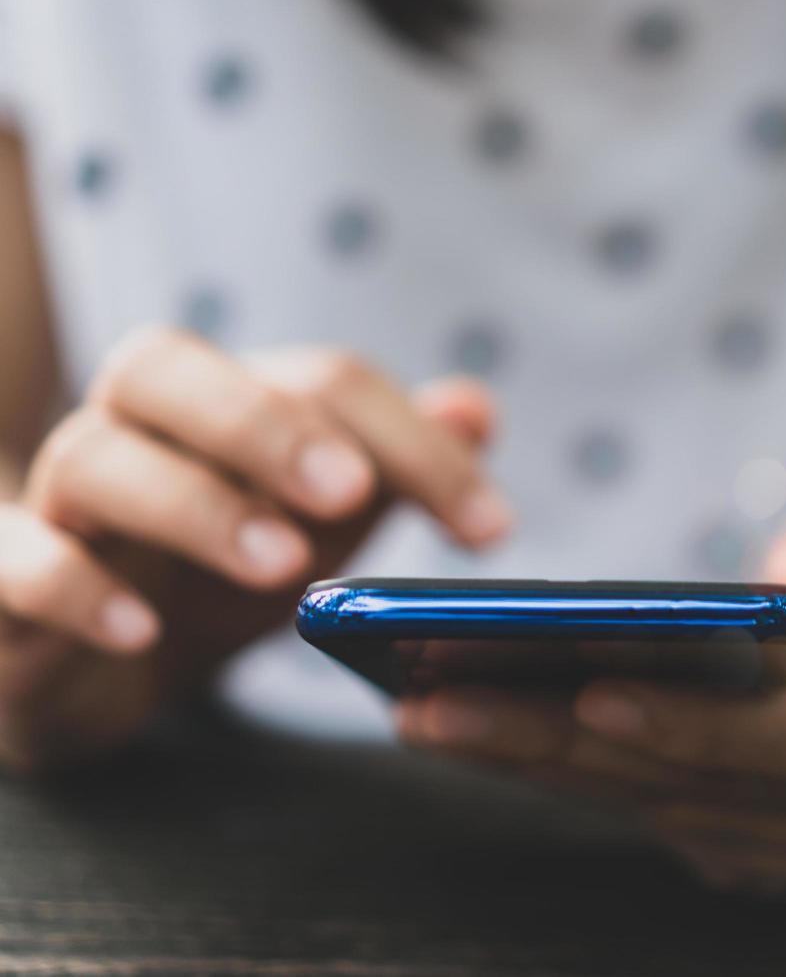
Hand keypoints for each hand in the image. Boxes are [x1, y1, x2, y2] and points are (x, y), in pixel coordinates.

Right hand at [0, 327, 509, 769]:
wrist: (98, 661)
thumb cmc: (219, 571)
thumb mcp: (322, 520)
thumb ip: (396, 461)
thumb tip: (477, 407)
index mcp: (227, 402)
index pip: (320, 380)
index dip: (413, 445)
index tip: (491, 531)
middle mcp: (134, 426)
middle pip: (167, 368)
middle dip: (268, 425)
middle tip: (352, 493)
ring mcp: (58, 500)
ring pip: (95, 458)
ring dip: (196, 504)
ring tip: (283, 566)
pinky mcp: (1, 578)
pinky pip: (15, 561)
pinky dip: (73, 586)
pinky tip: (141, 629)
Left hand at [400, 428, 785, 894]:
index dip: (704, 723)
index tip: (593, 689)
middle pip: (704, 787)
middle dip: (565, 748)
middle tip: (435, 703)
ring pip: (661, 811)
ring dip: (541, 768)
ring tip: (427, 711)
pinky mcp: (763, 848)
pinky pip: (651, 815)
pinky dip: (565, 775)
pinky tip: (477, 732)